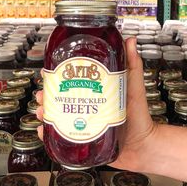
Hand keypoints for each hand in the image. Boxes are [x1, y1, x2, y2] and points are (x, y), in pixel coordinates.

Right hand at [36, 37, 156, 171]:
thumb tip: (131, 40)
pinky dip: (49, 134)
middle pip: (60, 96)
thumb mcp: (134, 84)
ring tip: (43, 112)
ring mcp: (83, 121)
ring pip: (57, 114)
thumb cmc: (140, 114)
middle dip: (47, 94)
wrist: (143, 144)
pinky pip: (62, 135)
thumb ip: (133, 63)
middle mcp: (87, 104)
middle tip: (43, 95)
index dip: (58, 75)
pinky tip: (45, 131)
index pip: (72, 80)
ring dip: (45, 112)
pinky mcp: (83, 137)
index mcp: (95, 90)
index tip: (49, 72)